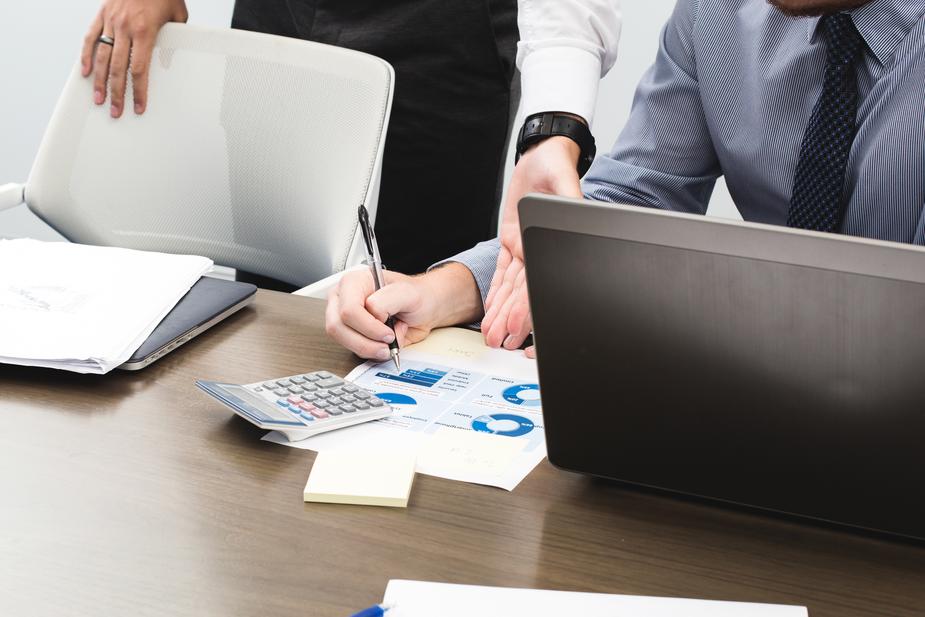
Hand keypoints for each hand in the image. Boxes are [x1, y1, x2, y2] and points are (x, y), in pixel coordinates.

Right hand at [81, 0, 187, 117]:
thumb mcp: (178, 16)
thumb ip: (174, 40)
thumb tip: (170, 62)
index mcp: (145, 31)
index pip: (138, 70)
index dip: (138, 92)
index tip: (138, 107)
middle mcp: (124, 28)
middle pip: (117, 69)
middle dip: (116, 94)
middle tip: (115, 112)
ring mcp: (110, 21)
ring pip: (100, 57)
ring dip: (99, 81)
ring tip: (98, 99)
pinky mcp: (102, 14)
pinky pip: (90, 38)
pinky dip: (85, 56)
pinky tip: (84, 73)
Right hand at [325, 264, 482, 360]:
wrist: (425, 309)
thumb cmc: (417, 296)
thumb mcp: (408, 292)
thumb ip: (388, 299)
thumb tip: (372, 313)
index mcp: (355, 282)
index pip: (348, 309)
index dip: (368, 325)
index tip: (388, 331)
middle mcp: (344, 299)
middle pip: (338, 327)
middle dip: (366, 340)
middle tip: (388, 341)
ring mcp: (345, 318)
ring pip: (343, 341)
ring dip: (369, 347)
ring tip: (388, 343)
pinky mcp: (351, 334)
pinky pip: (352, 349)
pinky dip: (371, 351)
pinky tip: (384, 343)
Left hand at [482, 135, 583, 356]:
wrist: (544, 156)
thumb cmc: (557, 167)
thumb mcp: (565, 184)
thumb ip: (567, 205)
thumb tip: (572, 216)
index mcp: (553, 243)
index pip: (537, 284)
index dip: (527, 310)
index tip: (517, 329)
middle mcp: (538, 251)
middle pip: (522, 294)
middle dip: (511, 321)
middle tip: (501, 342)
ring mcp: (524, 248)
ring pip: (511, 288)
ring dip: (502, 313)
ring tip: (494, 335)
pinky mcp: (512, 241)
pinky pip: (503, 273)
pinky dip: (497, 292)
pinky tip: (492, 310)